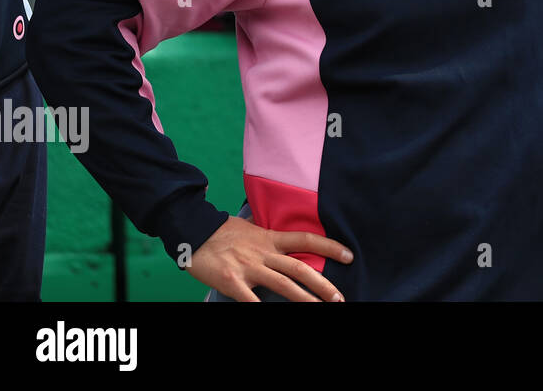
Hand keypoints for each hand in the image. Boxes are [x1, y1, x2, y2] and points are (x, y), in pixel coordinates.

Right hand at [187, 215, 353, 301]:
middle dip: (322, 285)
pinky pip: (250, 300)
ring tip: (321, 309)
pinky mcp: (232, 282)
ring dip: (304, 300)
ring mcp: (249, 268)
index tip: (349, 256)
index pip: (306, 240)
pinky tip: (274, 315)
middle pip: (300, 269)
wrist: (193, 231)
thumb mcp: (249, 226)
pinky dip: (261, 308)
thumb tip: (270, 227)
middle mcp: (264, 253)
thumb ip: (263, 231)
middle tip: (339, 298)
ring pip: (283, 285)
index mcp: (270, 239)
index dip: (330, 247)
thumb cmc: (221, 231)